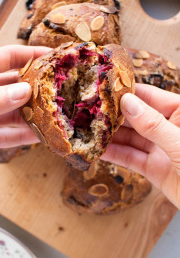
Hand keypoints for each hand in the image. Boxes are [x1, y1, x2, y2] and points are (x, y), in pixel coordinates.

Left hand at [0, 45, 48, 162]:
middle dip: (38, 87)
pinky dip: (24, 136)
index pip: (7, 58)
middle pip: (15, 87)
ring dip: (34, 114)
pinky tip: (41, 134)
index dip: (31, 56)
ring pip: (14, 114)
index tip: (54, 56)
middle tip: (61, 89)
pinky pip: (6, 137)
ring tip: (56, 115)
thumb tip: (24, 92)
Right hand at [101, 83, 179, 208]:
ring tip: (89, 129)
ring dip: (111, 136)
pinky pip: (130, 158)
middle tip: (90, 111)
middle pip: (136, 117)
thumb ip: (152, 124)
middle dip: (114, 115)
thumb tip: (127, 103)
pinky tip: (98, 150)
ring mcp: (160, 148)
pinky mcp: (153, 168)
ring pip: (131, 138)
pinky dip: (114, 155)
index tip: (105, 89)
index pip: (150, 96)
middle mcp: (168, 128)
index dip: (128, 92)